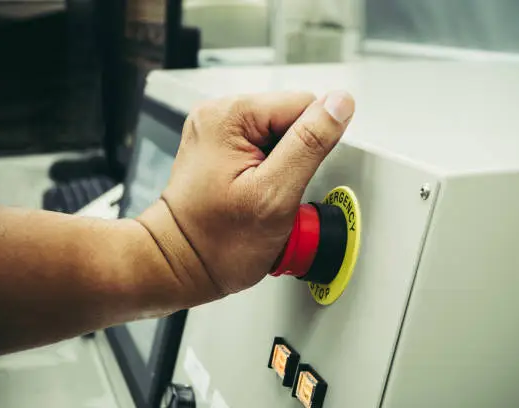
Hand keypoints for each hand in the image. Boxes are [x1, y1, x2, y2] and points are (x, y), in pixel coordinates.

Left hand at [138, 91, 354, 300]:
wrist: (179, 266)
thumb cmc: (216, 242)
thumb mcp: (276, 193)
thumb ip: (310, 143)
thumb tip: (340, 104)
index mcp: (230, 115)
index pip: (304, 104)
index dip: (310, 147)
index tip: (290, 178)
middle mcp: (218, 115)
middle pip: (290, 118)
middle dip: (294, 158)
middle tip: (272, 192)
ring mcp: (215, 131)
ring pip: (279, 136)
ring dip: (281, 167)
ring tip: (259, 194)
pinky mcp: (218, 148)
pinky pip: (262, 149)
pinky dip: (267, 172)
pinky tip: (252, 192)